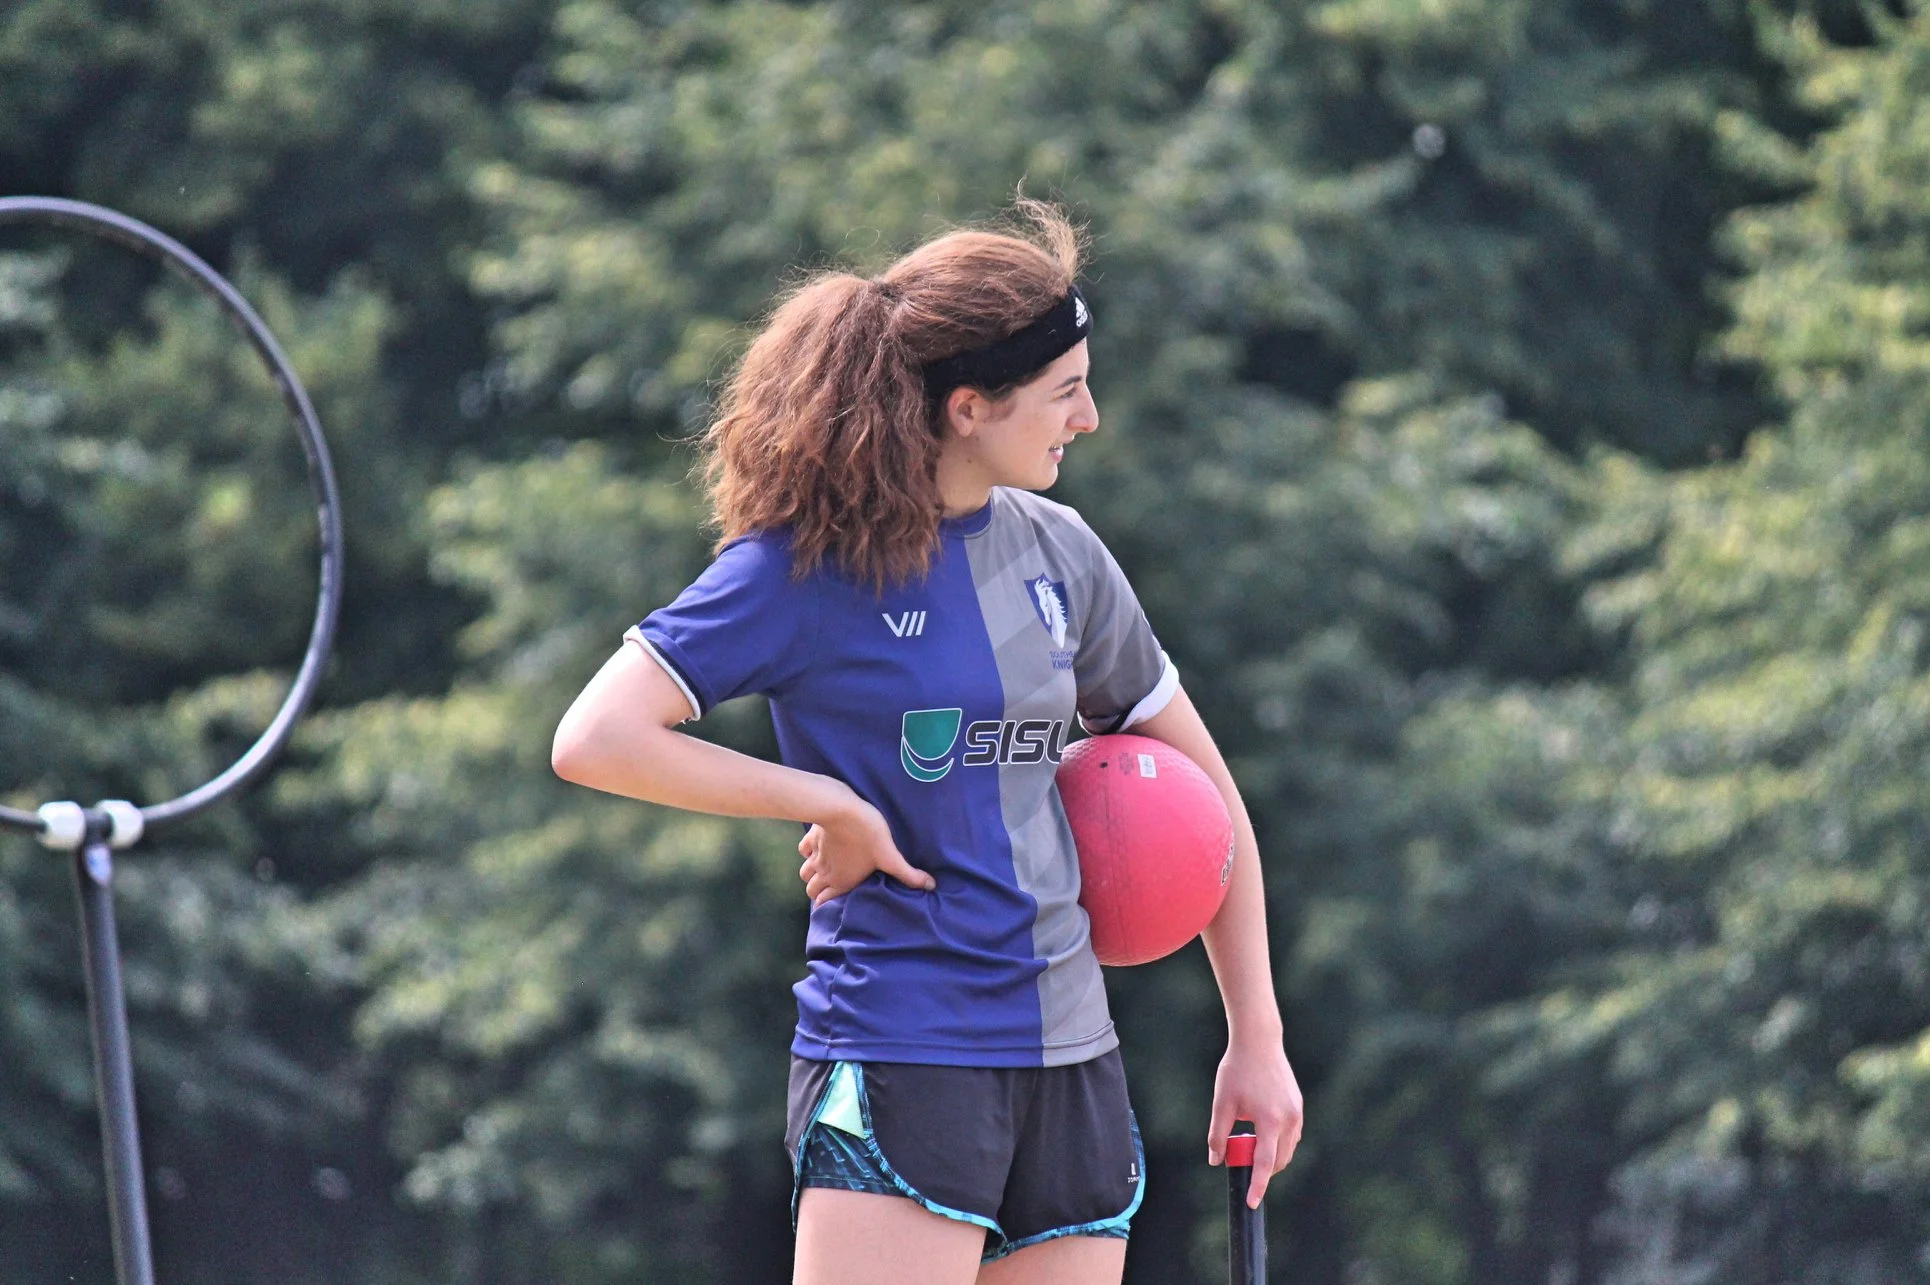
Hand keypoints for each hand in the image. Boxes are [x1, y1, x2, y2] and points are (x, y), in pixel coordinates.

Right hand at [797, 793, 933, 906]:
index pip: (825, 902)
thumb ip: (908, 874)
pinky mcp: (812, 838)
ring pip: (804, 873)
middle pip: (811, 890)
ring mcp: (815, 855)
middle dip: (817, 891)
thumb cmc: (868, 834)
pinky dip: (808, 852)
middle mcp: (825, 872)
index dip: (825, 905)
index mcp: (841, 881)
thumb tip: (931, 886)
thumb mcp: (891, 856)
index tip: (830, 905)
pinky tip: (817, 848)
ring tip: (822, 871)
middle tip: (828, 888)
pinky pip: (803, 850)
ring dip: (811, 874)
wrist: (841, 809)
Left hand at [1206, 1032, 1303, 1207]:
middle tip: (1241, 1161)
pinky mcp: (1298, 1106)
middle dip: (1263, 1170)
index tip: (1252, 1203)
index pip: (1265, 1163)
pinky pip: (1292, 1135)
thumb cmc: (1237, 1070)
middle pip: (1278, 1160)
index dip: (1258, 1186)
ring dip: (1271, 1156)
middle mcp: (1289, 1119)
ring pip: (1287, 1149)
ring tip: (1250, 1144)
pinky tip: (1264, 1135)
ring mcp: (1297, 1112)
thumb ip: (1218, 1135)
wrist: (1258, 1042)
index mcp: (1270, 1120)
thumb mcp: (1222, 1103)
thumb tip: (1216, 1161)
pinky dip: (1279, 1143)